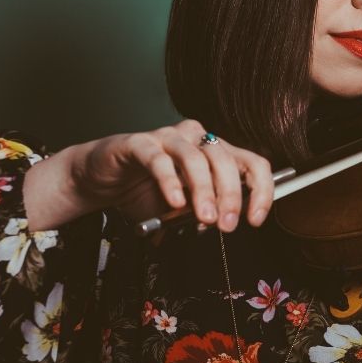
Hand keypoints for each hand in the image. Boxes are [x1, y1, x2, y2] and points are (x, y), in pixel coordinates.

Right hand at [23, 119, 274, 232]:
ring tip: (205, 218)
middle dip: (231, 195)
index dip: (261, 190)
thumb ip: (204, 211)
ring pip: (196, 158)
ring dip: (204, 191)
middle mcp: (194, 139)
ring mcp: (166, 138)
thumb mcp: (183, 209)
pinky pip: (159, 159)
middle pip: (226, 159)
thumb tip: (224, 222)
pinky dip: (170, 181)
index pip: (251, 163)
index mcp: (213, 152)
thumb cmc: (144, 191)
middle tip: (228, 224)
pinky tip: (174, 203)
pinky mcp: (138, 143)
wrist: (100, 180)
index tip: (256, 219)